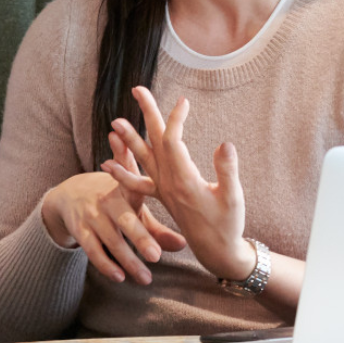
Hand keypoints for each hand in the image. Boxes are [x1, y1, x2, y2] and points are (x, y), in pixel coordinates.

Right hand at [41, 135, 187, 283]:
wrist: (71, 193)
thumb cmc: (114, 202)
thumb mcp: (134, 208)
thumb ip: (158, 229)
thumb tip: (183, 245)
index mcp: (127, 190)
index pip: (140, 195)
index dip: (152, 200)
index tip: (163, 218)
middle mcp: (108, 200)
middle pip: (126, 220)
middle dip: (141, 238)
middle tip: (156, 257)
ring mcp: (92, 215)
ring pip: (111, 240)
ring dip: (128, 261)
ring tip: (145, 278)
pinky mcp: (79, 230)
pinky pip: (92, 249)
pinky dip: (105, 264)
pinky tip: (119, 277)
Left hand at [106, 87, 256, 281]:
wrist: (217, 252)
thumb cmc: (229, 225)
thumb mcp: (234, 197)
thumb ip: (227, 171)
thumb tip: (225, 143)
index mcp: (185, 180)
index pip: (173, 142)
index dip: (176, 119)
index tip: (183, 100)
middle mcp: (169, 183)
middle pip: (154, 142)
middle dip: (147, 115)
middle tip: (137, 90)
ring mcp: (164, 190)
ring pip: (143, 160)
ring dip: (129, 139)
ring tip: (114, 123)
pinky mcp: (163, 197)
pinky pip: (138, 183)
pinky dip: (123, 173)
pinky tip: (109, 163)